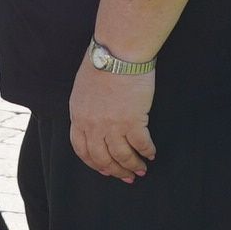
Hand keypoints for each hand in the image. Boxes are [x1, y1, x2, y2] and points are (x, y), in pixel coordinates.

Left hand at [70, 58, 156, 180]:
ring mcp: (112, 125)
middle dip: (115, 171)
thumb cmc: (103, 62)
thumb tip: (97, 121)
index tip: (104, 170)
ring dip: (133, 166)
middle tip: (126, 177)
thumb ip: (87, 108)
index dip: (94, 163)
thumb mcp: (84, 88)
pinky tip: (152, 154)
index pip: (82, 149)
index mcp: (78, 116)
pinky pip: (141, 145)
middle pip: (102, 158)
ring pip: (122, 156)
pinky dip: (147, 152)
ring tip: (141, 170)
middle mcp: (92, 125)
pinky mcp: (132, 121)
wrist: (118, 52)